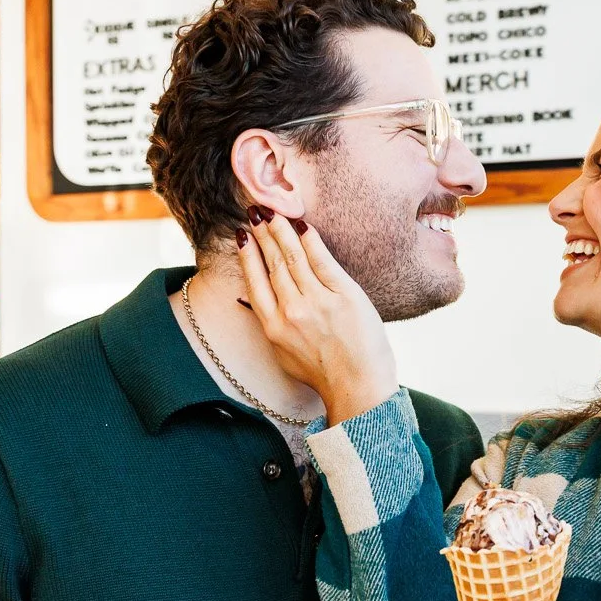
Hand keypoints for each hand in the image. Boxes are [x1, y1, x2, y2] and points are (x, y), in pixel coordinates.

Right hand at [238, 211, 398, 423]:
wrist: (358, 387)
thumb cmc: (324, 373)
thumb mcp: (285, 354)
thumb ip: (270, 324)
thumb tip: (253, 299)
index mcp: (273, 327)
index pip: (255, 281)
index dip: (247, 255)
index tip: (241, 235)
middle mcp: (291, 311)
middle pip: (273, 264)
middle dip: (262, 234)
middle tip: (255, 212)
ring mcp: (317, 302)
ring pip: (294, 257)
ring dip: (281, 231)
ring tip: (273, 213)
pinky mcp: (344, 295)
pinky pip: (323, 260)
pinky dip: (310, 240)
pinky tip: (302, 225)